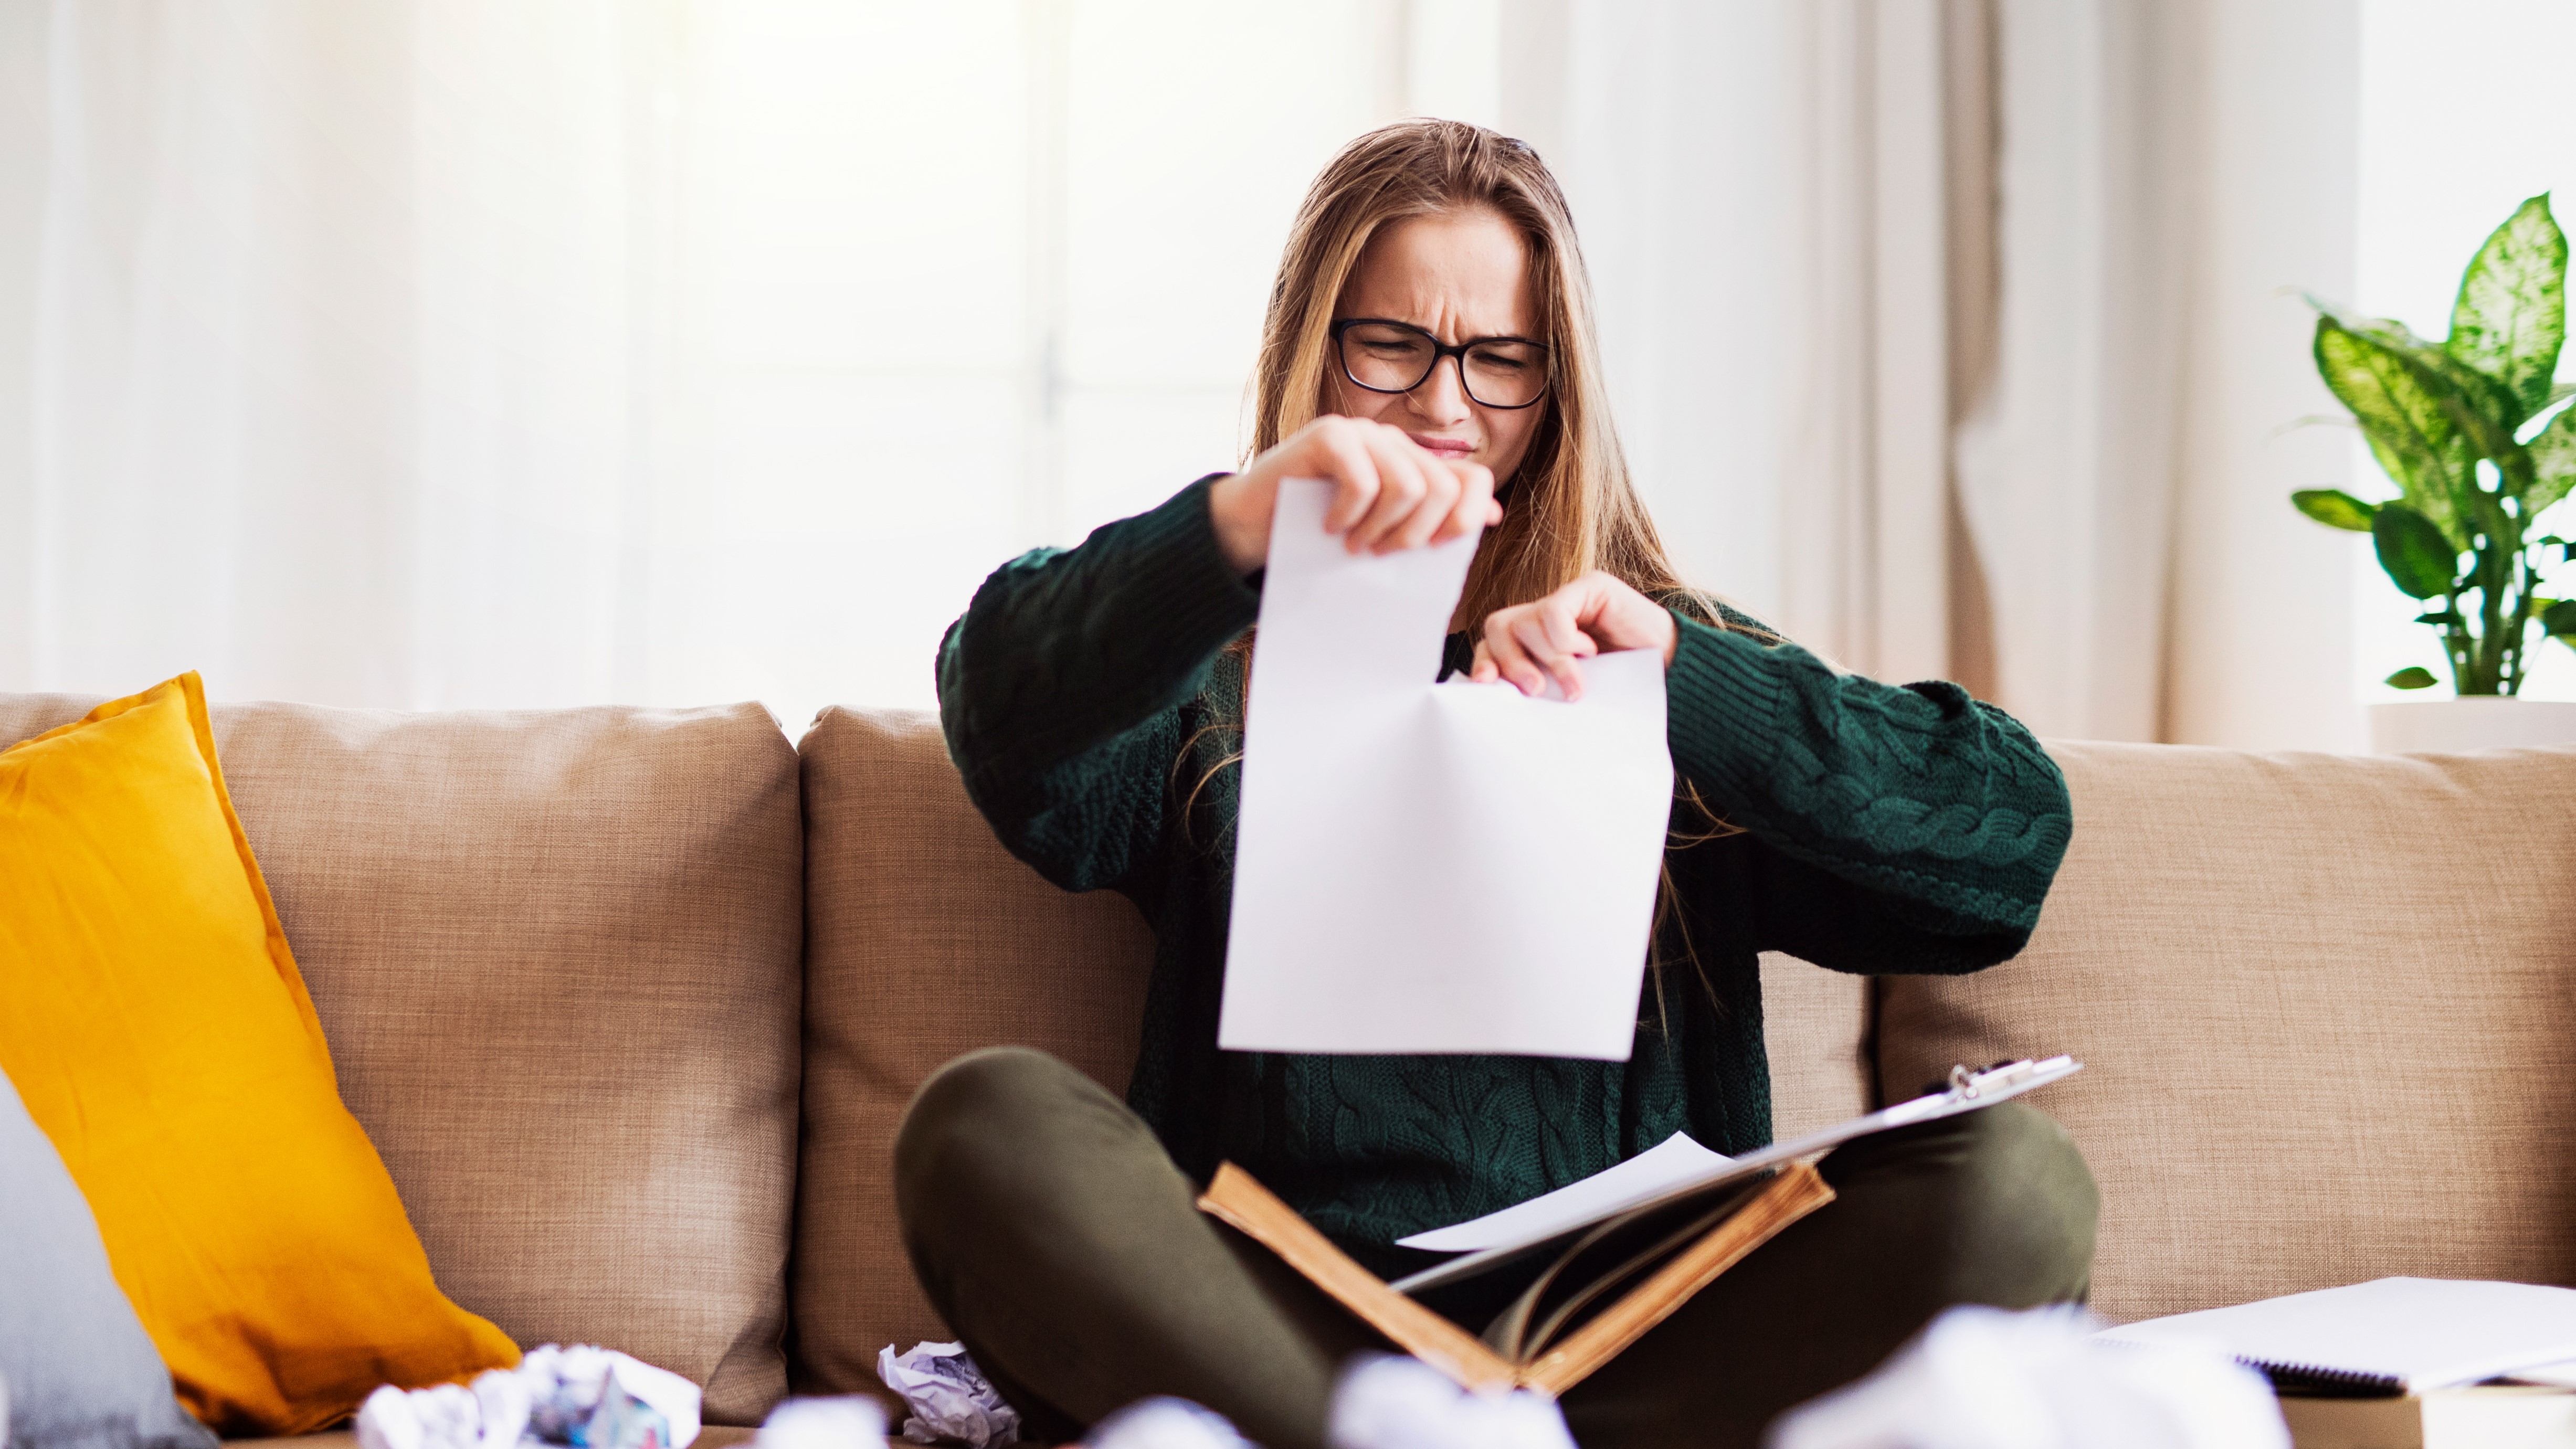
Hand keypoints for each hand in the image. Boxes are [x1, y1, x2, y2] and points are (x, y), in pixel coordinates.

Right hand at [1206, 415, 1500, 574]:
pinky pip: (1364, 481)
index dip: (1468, 517)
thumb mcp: (1381, 534)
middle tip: (1383, 555)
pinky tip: (1330, 527)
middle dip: (1420, 533)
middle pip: (1444, 487)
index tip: (1438, 549)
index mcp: (1413, 464)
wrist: (1251, 526)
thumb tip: (1492, 516)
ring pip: (1409, 485)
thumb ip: (1430, 523)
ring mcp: (1361, 433)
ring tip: (1355, 546)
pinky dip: (1350, 515)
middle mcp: (1393, 442)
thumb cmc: (1316, 535)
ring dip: (1383, 528)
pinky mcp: (1329, 435)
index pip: (1472, 478)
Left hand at [1469, 571, 1678, 700]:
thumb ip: (1537, 690)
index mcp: (1536, 645)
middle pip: (1499, 627)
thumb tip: (1495, 696)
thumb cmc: (1624, 693)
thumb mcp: (1567, 696)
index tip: (1487, 686)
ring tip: (1577, 684)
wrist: (1674, 678)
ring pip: (1524, 620)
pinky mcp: (1590, 588)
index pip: (1492, 645)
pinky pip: (1554, 610)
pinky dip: (1565, 638)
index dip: (1484, 664)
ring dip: (1549, 659)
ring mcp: (1568, 600)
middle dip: (1510, 662)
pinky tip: (1591, 651)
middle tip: (1536, 690)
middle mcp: (1546, 619)